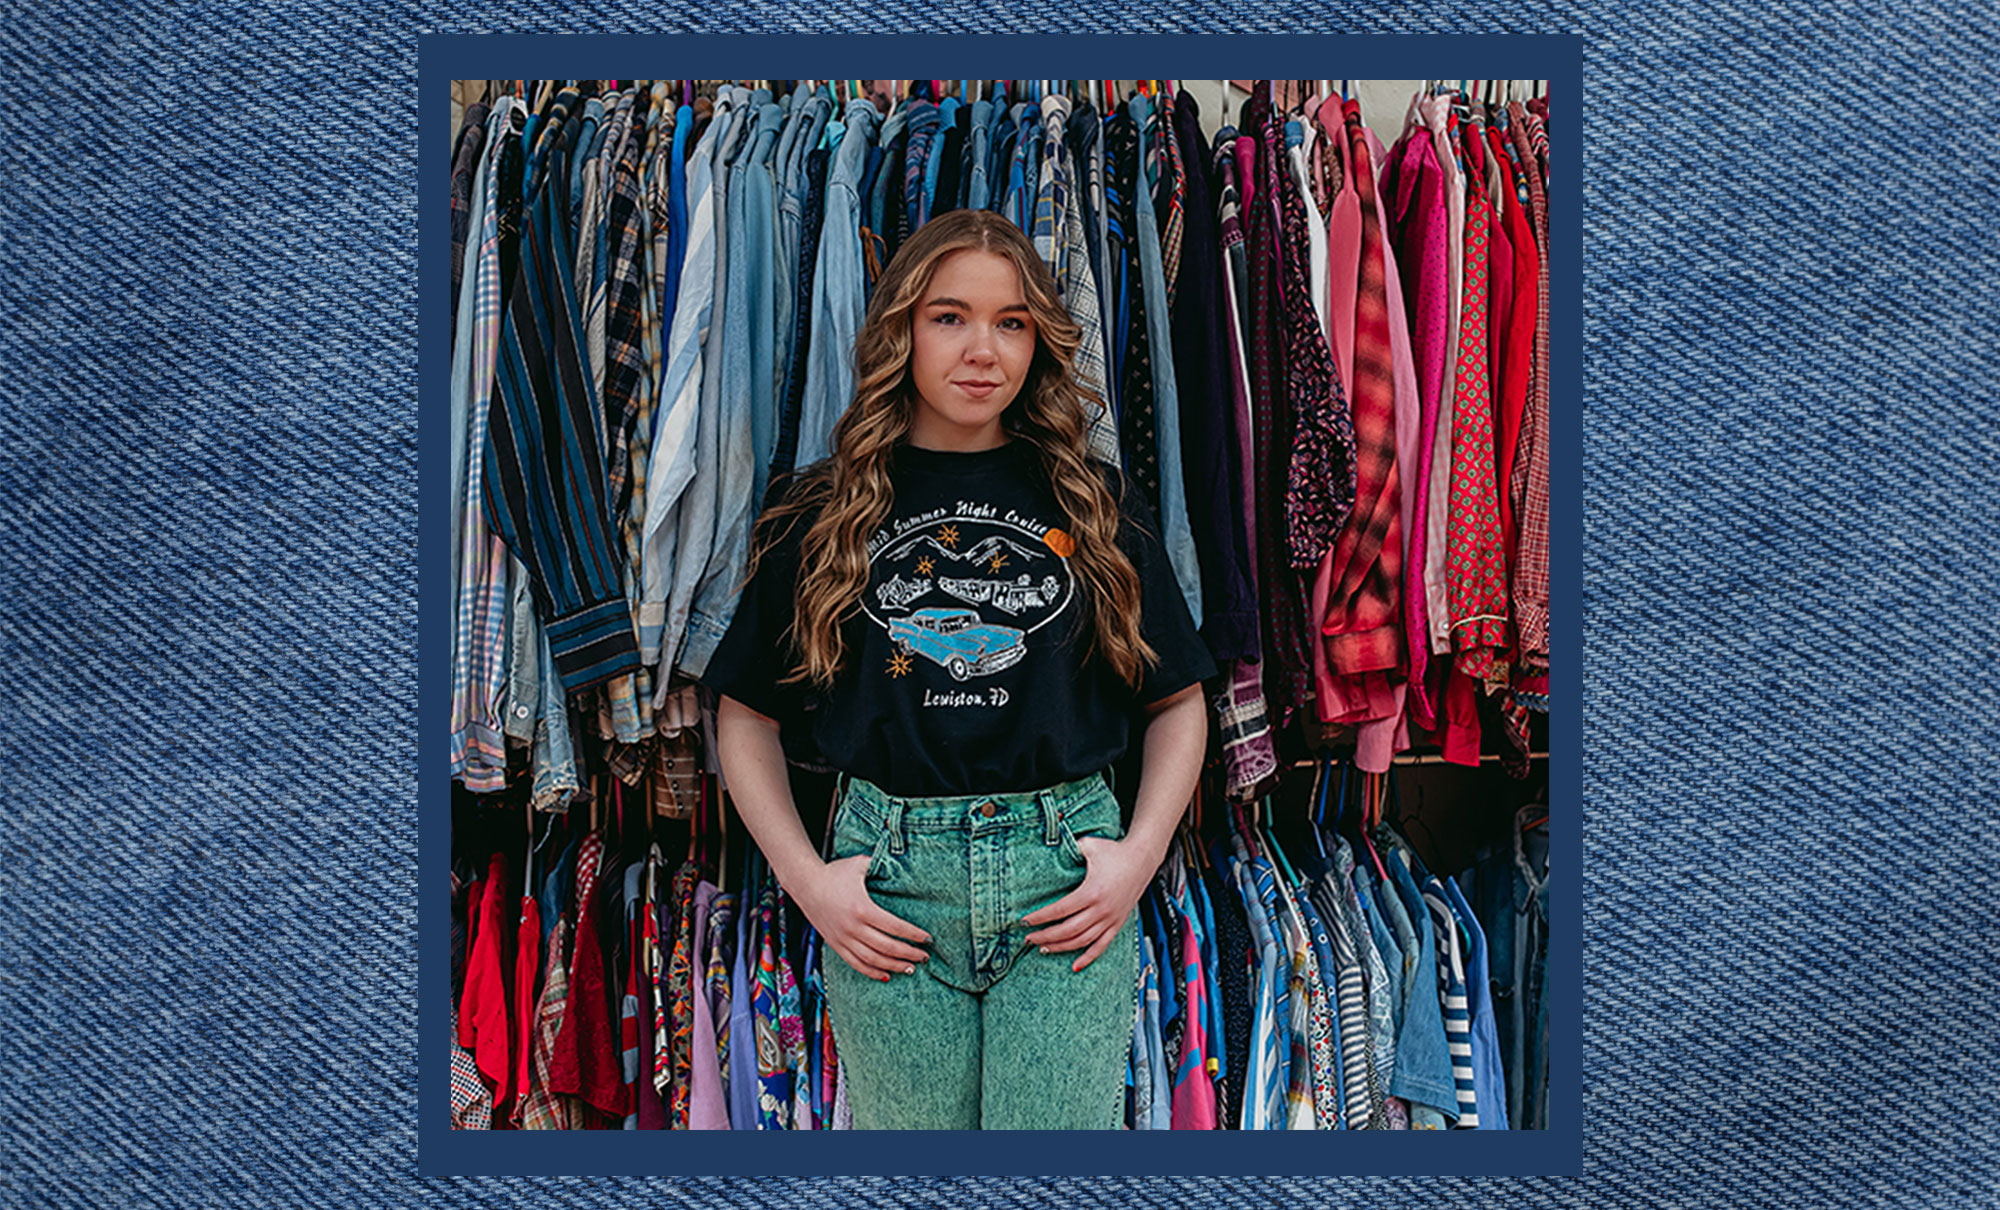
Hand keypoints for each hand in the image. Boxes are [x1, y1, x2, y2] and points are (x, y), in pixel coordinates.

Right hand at [791, 854, 930, 981]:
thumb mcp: (859, 864)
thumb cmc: (834, 872)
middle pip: (887, 947)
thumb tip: (899, 863)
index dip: (913, 935)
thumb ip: (880, 865)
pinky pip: (856, 963)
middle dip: (909, 954)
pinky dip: (872, 972)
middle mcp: (853, 927)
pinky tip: (886, 975)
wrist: (804, 884)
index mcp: (863, 908)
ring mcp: (843, 938)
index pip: (895, 927)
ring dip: (894, 966)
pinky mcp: (836, 944)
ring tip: (910, 968)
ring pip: (873, 960)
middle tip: (924, 957)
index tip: (927, 939)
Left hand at [1022, 834, 1153, 971]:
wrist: (1142, 860)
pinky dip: (1088, 958)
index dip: (1040, 917)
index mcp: (1091, 892)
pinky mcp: (1117, 924)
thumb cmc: (1114, 851)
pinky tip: (1074, 966)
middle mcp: (1100, 909)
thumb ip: (1069, 848)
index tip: (1025, 921)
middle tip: (1028, 938)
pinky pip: (1101, 946)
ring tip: (1043, 948)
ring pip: (1082, 941)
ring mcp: (1110, 919)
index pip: (1059, 910)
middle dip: (1045, 936)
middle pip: (1067, 930)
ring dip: (1061, 947)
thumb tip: (1049, 845)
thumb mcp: (1089, 846)